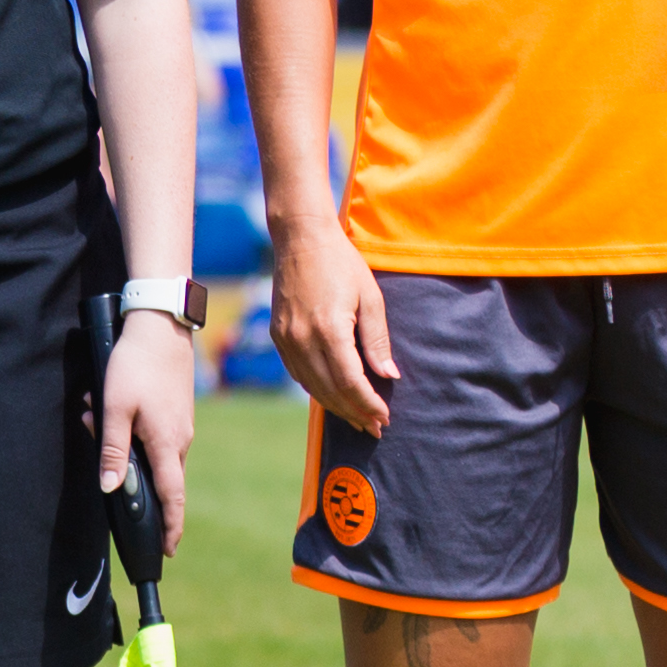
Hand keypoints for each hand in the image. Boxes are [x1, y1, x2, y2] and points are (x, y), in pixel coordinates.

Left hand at [97, 309, 201, 545]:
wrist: (161, 326)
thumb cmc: (136, 365)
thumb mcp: (115, 408)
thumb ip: (112, 450)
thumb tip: (110, 488)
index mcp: (168, 444)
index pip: (172, 497)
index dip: (170, 525)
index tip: (167, 549)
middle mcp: (181, 440)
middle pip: (161, 478)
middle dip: (132, 481)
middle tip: (108, 474)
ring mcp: (182, 426)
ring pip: (152, 453)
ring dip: (124, 447)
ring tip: (94, 415)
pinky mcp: (177, 412)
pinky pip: (154, 435)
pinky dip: (130, 431)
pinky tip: (107, 405)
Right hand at [269, 220, 393, 436]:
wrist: (300, 239)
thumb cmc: (341, 263)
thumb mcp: (370, 297)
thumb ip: (377, 340)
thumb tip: (388, 375)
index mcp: (329, 329)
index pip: (350, 382)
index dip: (368, 404)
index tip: (384, 416)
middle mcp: (302, 338)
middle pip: (330, 390)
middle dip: (355, 412)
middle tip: (375, 427)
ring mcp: (286, 339)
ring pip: (312, 386)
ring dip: (336, 407)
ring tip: (357, 419)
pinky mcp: (278, 336)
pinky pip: (297, 373)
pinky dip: (316, 390)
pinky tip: (332, 396)